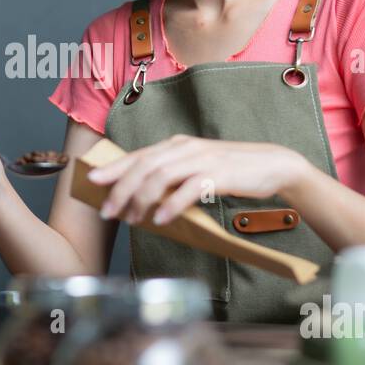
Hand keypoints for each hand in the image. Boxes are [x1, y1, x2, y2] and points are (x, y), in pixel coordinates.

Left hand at [86, 134, 308, 225]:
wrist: (272, 165)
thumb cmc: (231, 170)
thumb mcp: (197, 167)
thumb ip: (173, 176)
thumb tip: (144, 197)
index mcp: (176, 145)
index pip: (138, 155)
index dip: (114, 168)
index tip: (92, 181)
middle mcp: (185, 148)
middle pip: (143, 166)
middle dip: (120, 189)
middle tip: (107, 211)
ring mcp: (201, 159)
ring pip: (160, 176)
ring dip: (141, 199)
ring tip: (132, 219)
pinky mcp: (218, 174)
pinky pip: (188, 189)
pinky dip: (171, 205)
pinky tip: (160, 219)